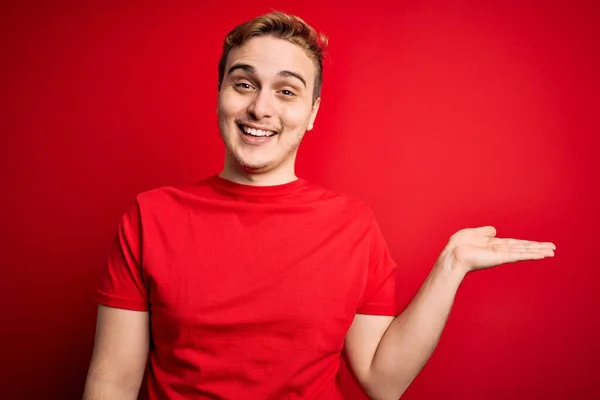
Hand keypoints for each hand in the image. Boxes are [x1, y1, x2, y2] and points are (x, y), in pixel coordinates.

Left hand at [441, 226, 555, 274]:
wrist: (453, 255)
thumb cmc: (459, 246)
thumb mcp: (473, 234)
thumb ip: (485, 232)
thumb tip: (494, 230)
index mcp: (493, 245)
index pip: (514, 244)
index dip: (527, 244)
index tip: (538, 244)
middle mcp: (500, 250)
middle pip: (523, 248)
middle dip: (538, 248)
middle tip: (553, 249)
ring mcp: (501, 255)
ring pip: (524, 252)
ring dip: (539, 252)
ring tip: (552, 252)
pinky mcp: (501, 257)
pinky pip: (519, 255)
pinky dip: (531, 254)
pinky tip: (542, 255)